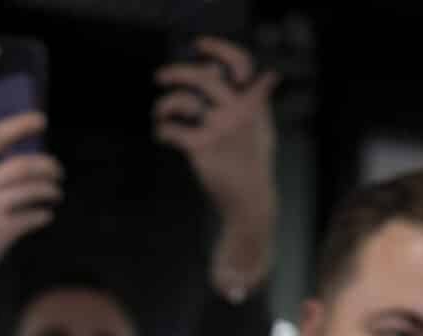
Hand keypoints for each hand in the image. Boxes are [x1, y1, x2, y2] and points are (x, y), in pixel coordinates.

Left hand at [155, 38, 277, 258]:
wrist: (250, 202)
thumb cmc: (254, 164)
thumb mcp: (262, 129)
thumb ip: (257, 101)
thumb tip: (252, 74)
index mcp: (252, 103)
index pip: (241, 64)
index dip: (219, 49)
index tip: (200, 46)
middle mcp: (237, 111)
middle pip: (203, 77)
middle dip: (176, 72)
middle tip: (160, 77)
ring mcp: (220, 129)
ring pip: (183, 101)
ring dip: (164, 104)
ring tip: (159, 113)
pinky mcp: (203, 148)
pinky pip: (172, 130)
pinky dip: (162, 131)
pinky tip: (162, 135)